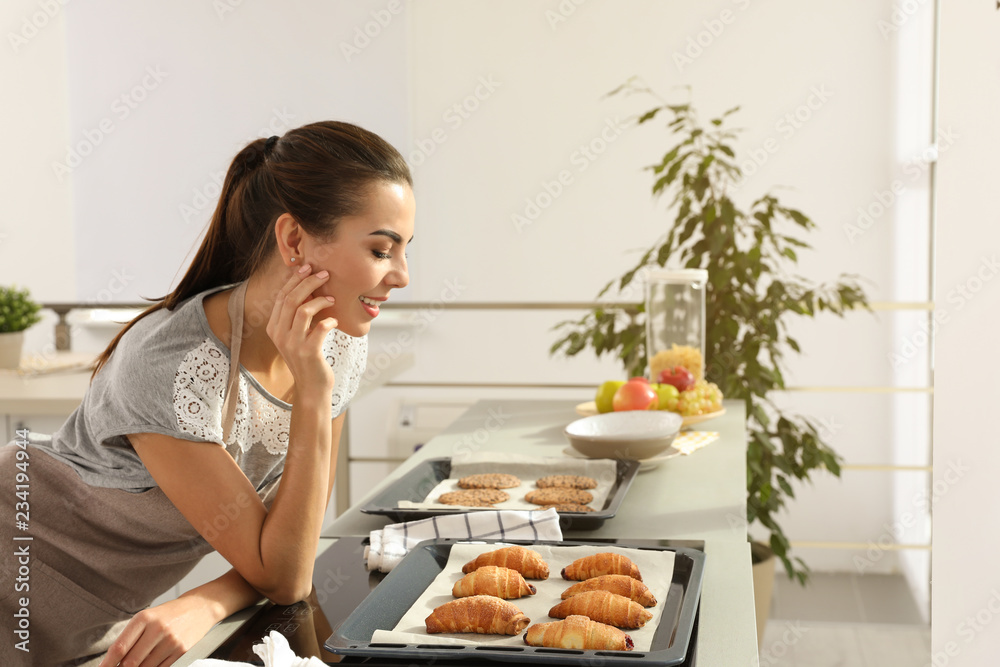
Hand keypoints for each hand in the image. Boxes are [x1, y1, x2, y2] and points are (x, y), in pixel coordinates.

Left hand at [98, 595, 221, 666]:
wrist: (200, 607)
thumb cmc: (170, 613)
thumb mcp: (148, 617)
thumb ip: (131, 637)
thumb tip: (114, 662)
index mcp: (144, 618)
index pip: (119, 648)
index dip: (107, 664)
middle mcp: (157, 629)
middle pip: (131, 662)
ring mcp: (170, 641)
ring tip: (138, 665)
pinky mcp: (181, 650)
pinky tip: (151, 664)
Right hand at [266, 264, 338, 392]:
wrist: (312, 387)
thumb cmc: (308, 357)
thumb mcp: (297, 335)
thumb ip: (297, 316)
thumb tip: (309, 288)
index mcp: (273, 328)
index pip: (281, 296)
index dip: (294, 280)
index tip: (308, 268)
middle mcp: (279, 335)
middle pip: (290, 299)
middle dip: (308, 282)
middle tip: (324, 274)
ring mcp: (292, 344)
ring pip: (303, 310)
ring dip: (320, 300)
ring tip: (332, 299)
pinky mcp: (308, 352)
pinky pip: (320, 328)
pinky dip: (330, 320)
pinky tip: (335, 321)